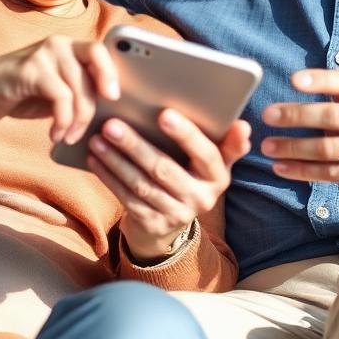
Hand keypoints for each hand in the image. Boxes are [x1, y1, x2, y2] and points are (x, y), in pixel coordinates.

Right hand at [0, 36, 118, 142]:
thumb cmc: (21, 93)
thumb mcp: (55, 90)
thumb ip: (78, 90)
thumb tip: (109, 111)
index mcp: (69, 47)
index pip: (101, 51)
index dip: (112, 73)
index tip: (114, 99)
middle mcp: (59, 44)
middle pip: (95, 67)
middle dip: (96, 103)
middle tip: (91, 128)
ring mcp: (43, 53)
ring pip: (78, 88)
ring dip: (77, 120)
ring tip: (67, 137)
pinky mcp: (29, 69)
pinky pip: (60, 96)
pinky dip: (62, 120)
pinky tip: (54, 134)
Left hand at [88, 110, 250, 261]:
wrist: (172, 220)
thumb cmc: (190, 174)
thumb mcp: (210, 161)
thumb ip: (225, 143)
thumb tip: (243, 126)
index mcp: (219, 177)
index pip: (205, 154)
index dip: (186, 135)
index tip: (164, 114)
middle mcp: (201, 198)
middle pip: (164, 168)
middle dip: (136, 145)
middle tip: (112, 124)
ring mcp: (176, 214)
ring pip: (141, 184)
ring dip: (116, 160)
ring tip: (98, 138)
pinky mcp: (152, 224)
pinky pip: (127, 198)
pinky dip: (109, 177)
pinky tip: (95, 159)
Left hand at [262, 69, 338, 207]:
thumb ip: (337, 94)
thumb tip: (293, 82)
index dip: (320, 80)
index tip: (293, 80)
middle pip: (331, 116)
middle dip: (296, 115)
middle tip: (268, 115)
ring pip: (326, 148)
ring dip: (292, 147)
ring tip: (267, 146)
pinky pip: (327, 172)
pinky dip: (300, 170)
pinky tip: (279, 167)